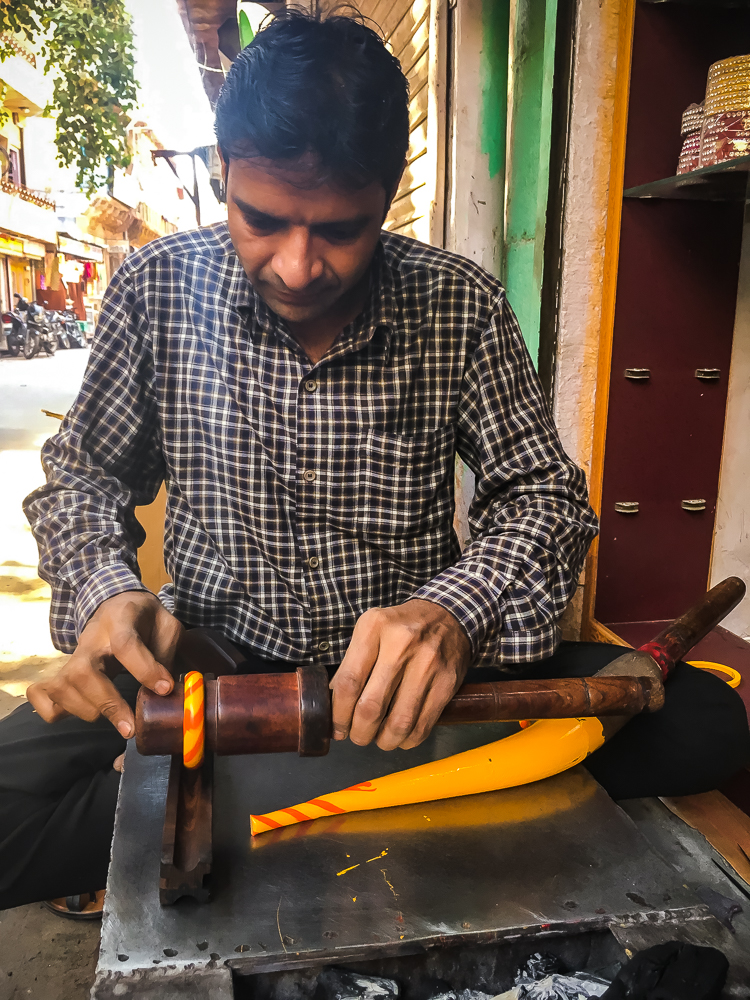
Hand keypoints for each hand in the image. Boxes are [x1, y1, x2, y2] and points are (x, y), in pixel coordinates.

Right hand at [27, 590, 181, 737]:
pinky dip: (53, 710)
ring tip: (114, 719)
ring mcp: (72, 656)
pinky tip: (78, 713)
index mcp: (120, 621)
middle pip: (82, 672)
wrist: (117, 603)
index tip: (164, 688)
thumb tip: (166, 691)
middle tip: (131, 727)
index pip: (125, 644)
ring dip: (86, 710)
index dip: (144, 669)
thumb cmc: (145, 618)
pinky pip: (42, 694)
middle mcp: (90, 640)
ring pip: (61, 687)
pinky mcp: (61, 670)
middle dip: (107, 704)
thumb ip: (168, 654)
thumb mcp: (167, 625)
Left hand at [330, 599, 470, 750]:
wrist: (447, 615)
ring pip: (399, 722)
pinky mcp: (446, 682)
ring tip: (379, 739)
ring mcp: (427, 663)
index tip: (337, 728)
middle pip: (371, 706)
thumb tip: (335, 705)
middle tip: (357, 736)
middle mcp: (401, 643)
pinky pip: (423, 724)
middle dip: (360, 732)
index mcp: (375, 627)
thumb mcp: (370, 630)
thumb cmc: (401, 627)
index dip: (339, 713)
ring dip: (384, 741)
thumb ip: (351, 663)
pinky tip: (401, 736)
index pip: (349, 681)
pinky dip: (408, 739)